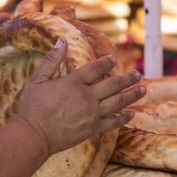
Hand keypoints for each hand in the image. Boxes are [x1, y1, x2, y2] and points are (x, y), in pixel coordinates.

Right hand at [17, 40, 145, 154]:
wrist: (35, 135)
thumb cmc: (33, 107)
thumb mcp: (37, 80)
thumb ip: (52, 60)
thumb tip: (62, 40)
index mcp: (74, 82)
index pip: (96, 68)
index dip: (106, 62)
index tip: (113, 59)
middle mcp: (87, 96)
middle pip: (113, 84)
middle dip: (128, 78)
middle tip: (138, 74)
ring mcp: (92, 113)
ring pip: (118, 102)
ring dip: (132, 95)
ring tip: (142, 89)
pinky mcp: (93, 128)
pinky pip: (113, 122)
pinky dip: (124, 117)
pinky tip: (131, 113)